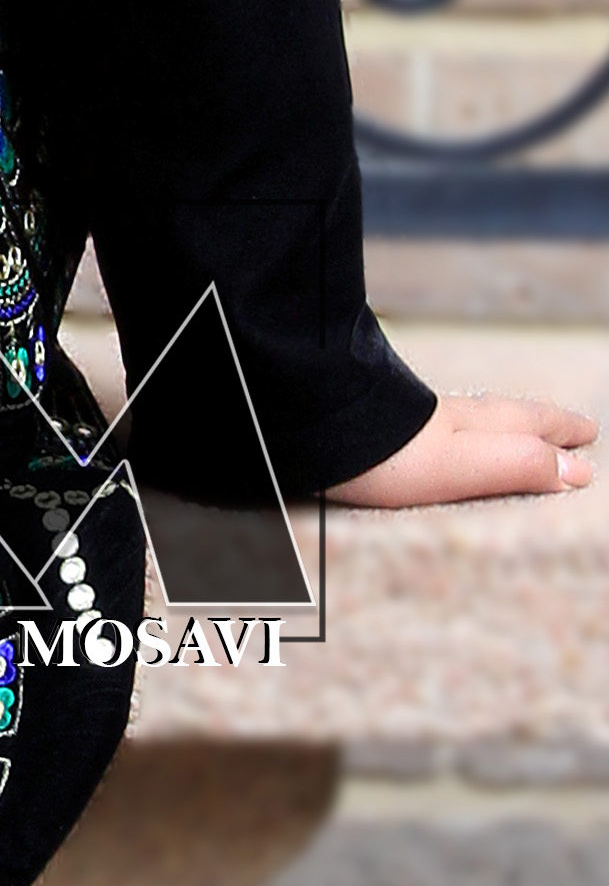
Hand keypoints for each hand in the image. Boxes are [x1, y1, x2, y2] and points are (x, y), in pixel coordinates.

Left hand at [328, 393, 596, 505]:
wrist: (306, 423)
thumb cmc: (381, 452)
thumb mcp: (460, 464)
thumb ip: (516, 465)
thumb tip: (578, 471)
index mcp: (467, 425)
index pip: (526, 424)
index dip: (559, 431)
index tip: (590, 433)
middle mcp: (443, 415)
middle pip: (503, 414)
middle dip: (539, 420)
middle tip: (570, 424)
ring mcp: (410, 417)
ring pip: (471, 414)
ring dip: (502, 420)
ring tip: (517, 425)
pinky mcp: (377, 424)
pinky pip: (437, 422)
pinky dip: (461, 425)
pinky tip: (440, 431)